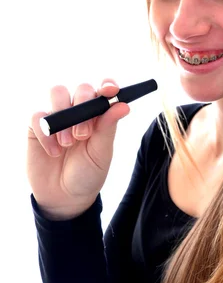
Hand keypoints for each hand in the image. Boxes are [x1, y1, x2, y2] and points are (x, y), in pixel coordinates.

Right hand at [27, 79, 129, 219]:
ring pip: (58, 93)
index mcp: (99, 115)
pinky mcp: (37, 127)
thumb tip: (124, 106)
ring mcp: (58, 117)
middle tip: (83, 135)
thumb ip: (108, 128)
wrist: (65, 198)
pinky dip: (47, 134)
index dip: (107, 85)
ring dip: (64, 116)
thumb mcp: (101, 153)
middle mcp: (79, 111)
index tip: (110, 90)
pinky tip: (54, 151)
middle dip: (83, 107)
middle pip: (81, 88)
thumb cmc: (88, 173)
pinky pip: (39, 116)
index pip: (103, 90)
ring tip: (68, 144)